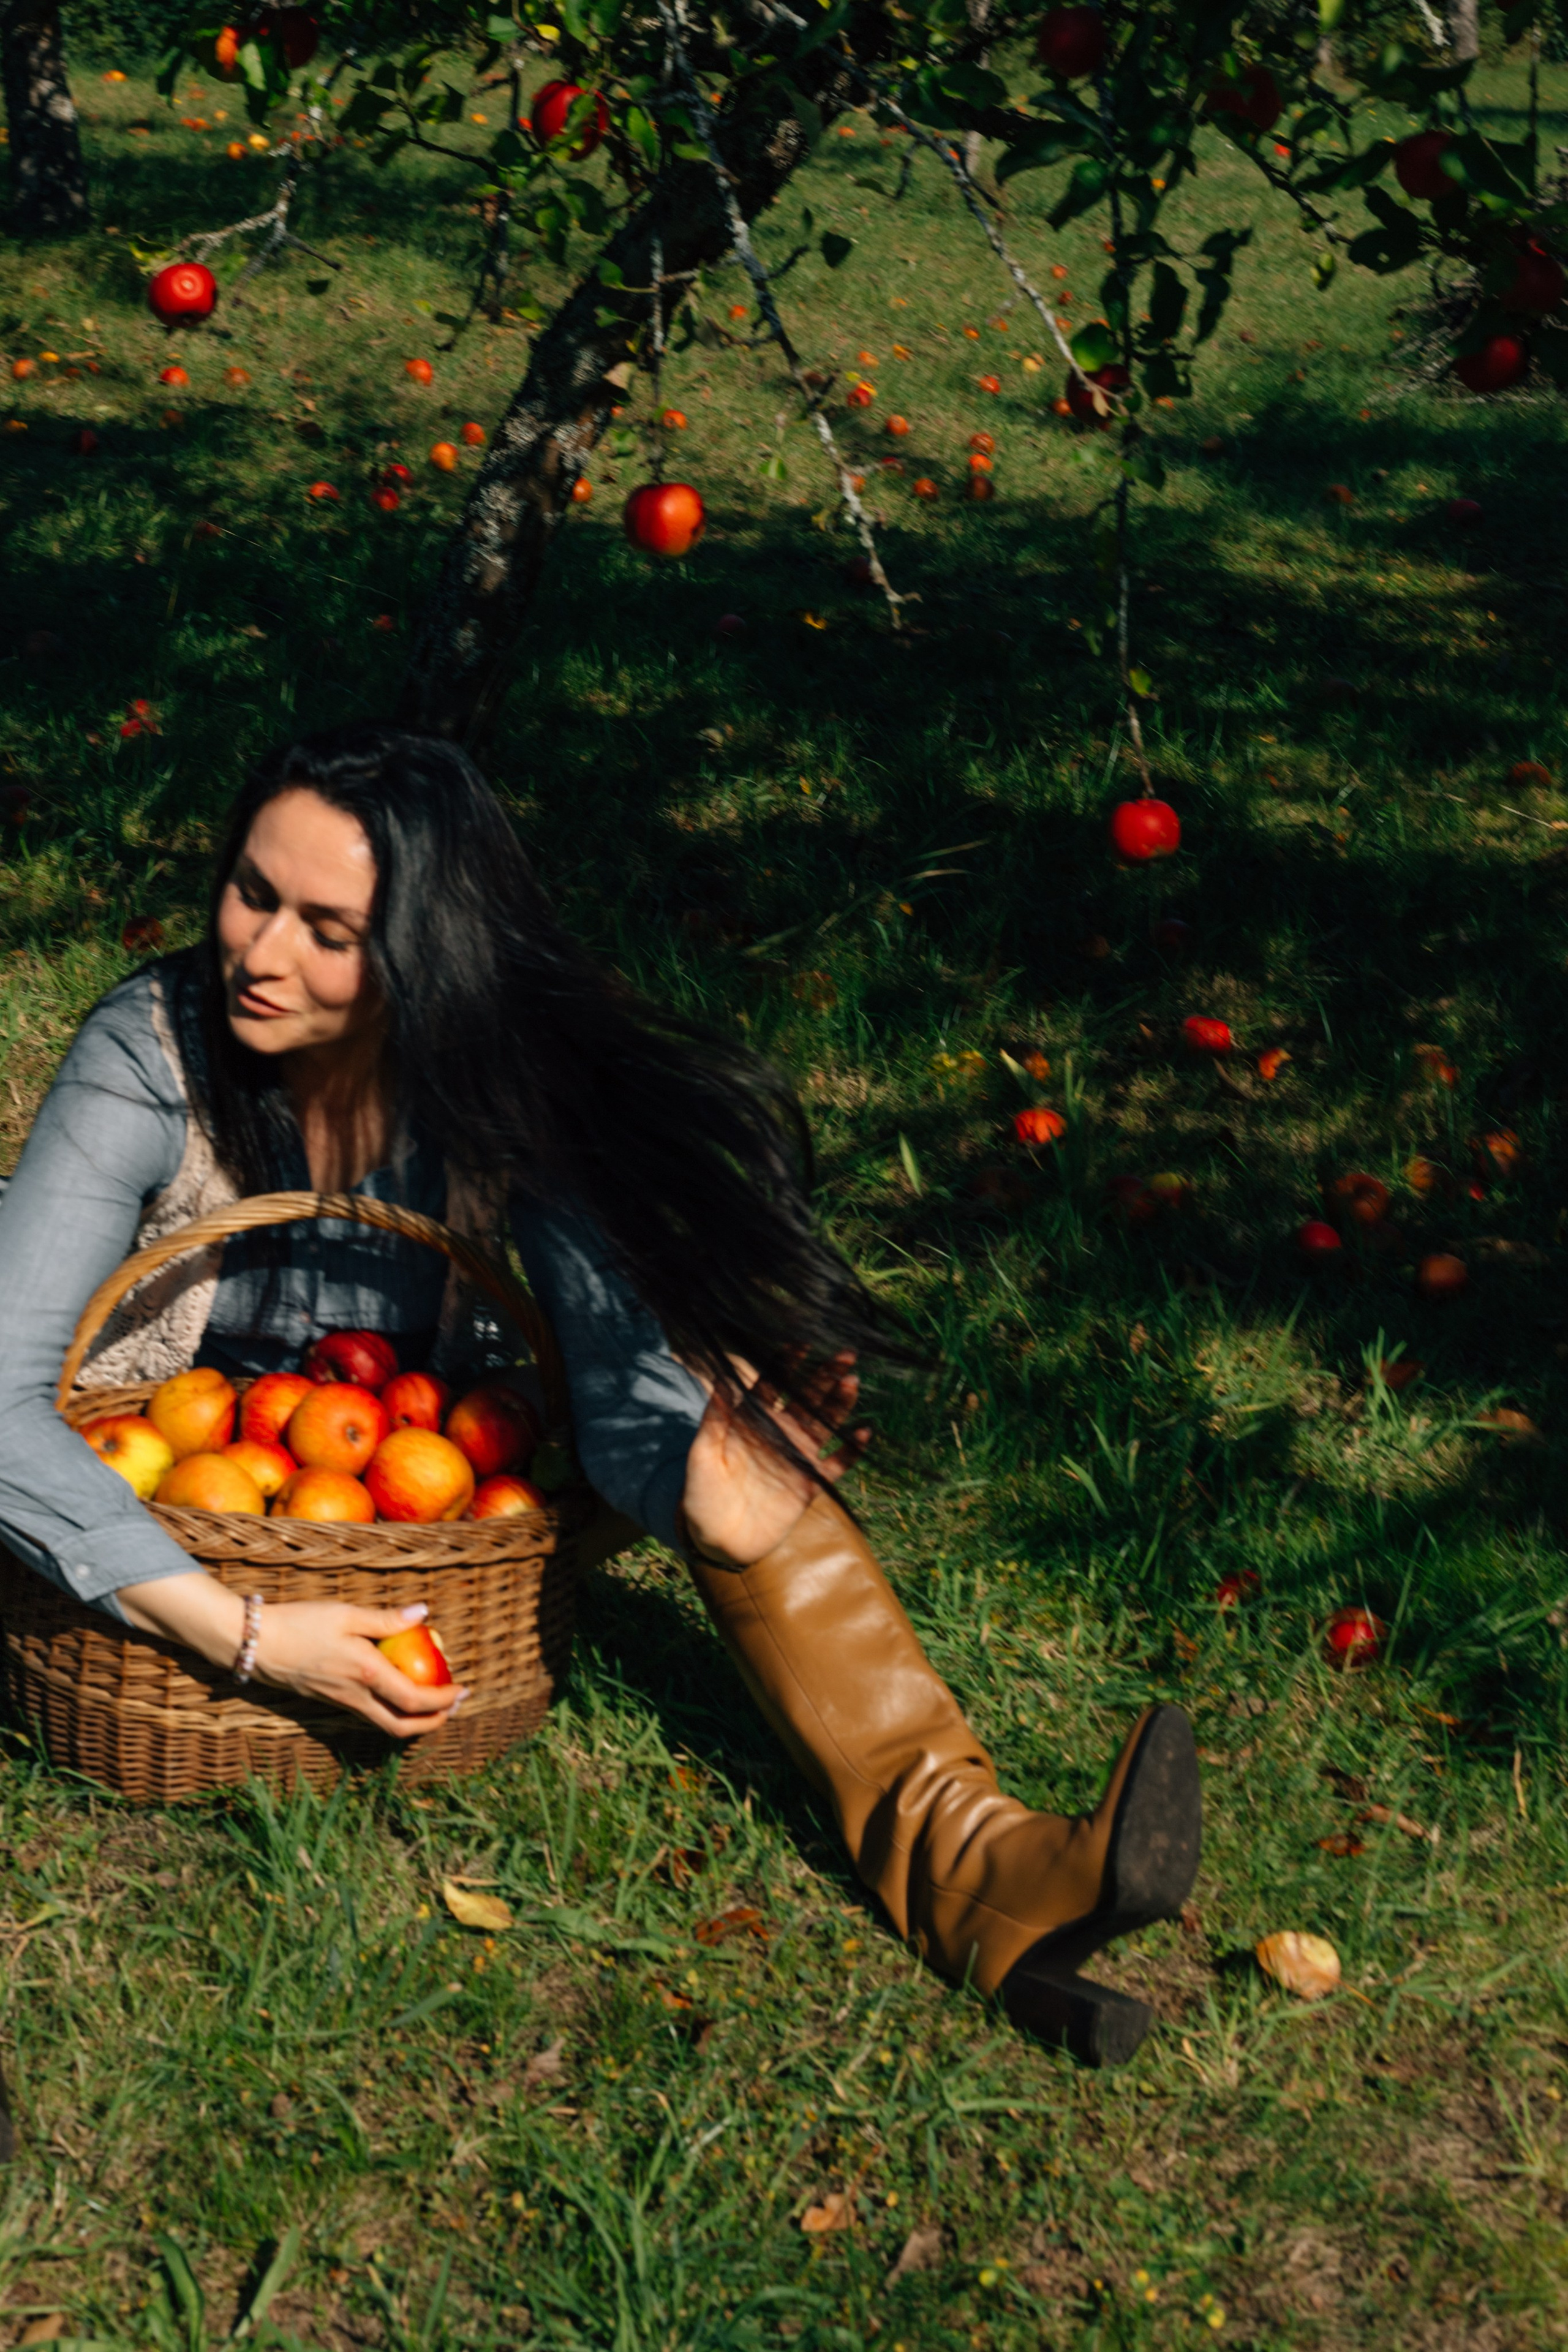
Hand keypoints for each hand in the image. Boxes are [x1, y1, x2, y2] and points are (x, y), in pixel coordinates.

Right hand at [251, 1600, 467, 1737]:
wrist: (254, 1644)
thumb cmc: (300, 1623)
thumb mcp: (346, 1613)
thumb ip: (386, 1618)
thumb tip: (424, 1613)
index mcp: (365, 1674)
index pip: (414, 1700)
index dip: (443, 1701)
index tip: (463, 1690)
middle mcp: (355, 1696)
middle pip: (402, 1726)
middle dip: (433, 1723)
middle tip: (454, 1706)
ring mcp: (340, 1702)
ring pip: (384, 1725)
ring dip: (413, 1721)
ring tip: (433, 1704)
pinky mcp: (329, 1700)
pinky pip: (368, 1715)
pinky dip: (391, 1712)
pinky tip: (396, 1692)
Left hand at [681, 1353, 868, 1568]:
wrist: (716, 1540)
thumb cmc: (701, 1494)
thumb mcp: (702, 1454)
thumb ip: (715, 1418)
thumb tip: (722, 1377)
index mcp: (752, 1421)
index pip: (774, 1384)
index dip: (788, 1364)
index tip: (803, 1345)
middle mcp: (779, 1432)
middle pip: (806, 1398)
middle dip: (825, 1375)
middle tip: (845, 1355)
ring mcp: (797, 1456)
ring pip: (825, 1423)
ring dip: (840, 1403)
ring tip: (853, 1382)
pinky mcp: (810, 1483)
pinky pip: (837, 1464)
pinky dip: (852, 1450)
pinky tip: (864, 1432)